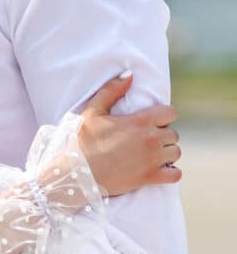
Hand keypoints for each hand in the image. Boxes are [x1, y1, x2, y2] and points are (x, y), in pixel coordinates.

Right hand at [79, 72, 180, 194]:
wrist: (78, 172)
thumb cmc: (83, 140)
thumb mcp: (92, 111)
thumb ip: (112, 90)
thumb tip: (130, 74)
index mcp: (140, 121)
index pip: (170, 113)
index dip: (163, 115)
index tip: (151, 121)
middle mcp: (151, 139)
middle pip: (174, 133)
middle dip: (163, 134)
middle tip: (146, 139)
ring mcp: (153, 160)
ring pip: (175, 152)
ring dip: (167, 152)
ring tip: (152, 154)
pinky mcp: (151, 178)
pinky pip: (176, 174)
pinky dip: (170, 172)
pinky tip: (158, 169)